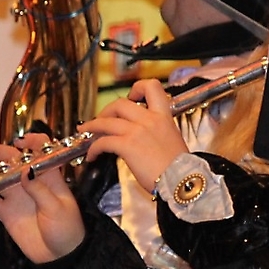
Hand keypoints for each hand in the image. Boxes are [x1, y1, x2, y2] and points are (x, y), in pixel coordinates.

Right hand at [0, 134, 84, 263]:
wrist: (59, 256)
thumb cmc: (66, 229)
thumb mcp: (57, 208)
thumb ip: (40, 190)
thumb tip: (25, 170)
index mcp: (47, 177)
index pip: (41, 151)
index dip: (32, 142)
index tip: (19, 141)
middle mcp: (29, 182)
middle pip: (11, 162)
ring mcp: (16, 196)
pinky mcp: (6, 213)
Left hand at [79, 79, 188, 194]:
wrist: (183, 181)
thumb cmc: (181, 168)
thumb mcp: (173, 140)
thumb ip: (158, 132)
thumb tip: (145, 137)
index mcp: (163, 116)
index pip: (151, 87)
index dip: (137, 88)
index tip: (131, 97)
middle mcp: (149, 119)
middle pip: (120, 104)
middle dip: (106, 111)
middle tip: (101, 121)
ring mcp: (137, 131)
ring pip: (106, 121)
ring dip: (92, 127)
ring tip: (86, 133)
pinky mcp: (127, 146)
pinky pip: (103, 142)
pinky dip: (93, 148)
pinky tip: (91, 156)